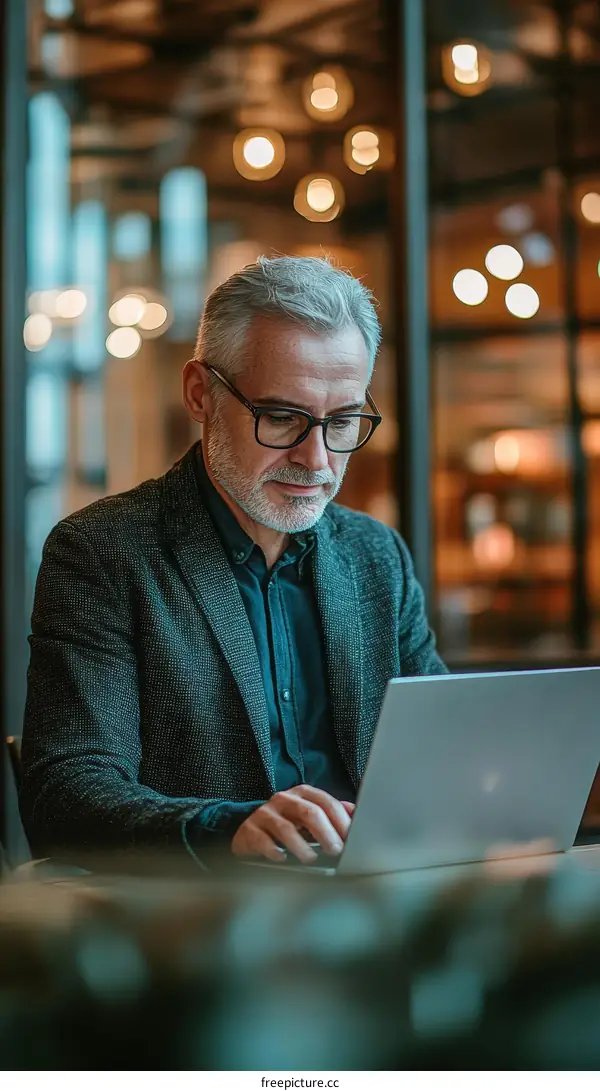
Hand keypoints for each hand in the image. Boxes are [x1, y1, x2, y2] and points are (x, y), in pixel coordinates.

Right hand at [231, 785, 354, 863]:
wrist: (251, 833)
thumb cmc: (288, 825)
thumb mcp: (311, 816)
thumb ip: (333, 814)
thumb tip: (358, 815)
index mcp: (303, 794)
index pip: (326, 802)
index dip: (340, 821)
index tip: (351, 839)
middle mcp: (284, 799)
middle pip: (309, 812)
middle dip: (326, 833)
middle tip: (336, 851)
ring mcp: (265, 814)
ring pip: (286, 828)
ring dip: (302, 846)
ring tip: (311, 859)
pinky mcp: (250, 830)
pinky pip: (263, 841)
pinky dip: (274, 851)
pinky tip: (282, 859)